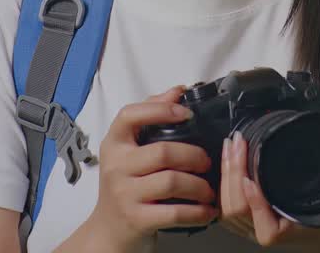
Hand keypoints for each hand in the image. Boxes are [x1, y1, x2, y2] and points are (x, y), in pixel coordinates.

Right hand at [82, 86, 217, 250]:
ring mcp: (125, 194)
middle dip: (194, 155)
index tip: (186, 113)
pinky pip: (174, 213)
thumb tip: (176, 90)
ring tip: (209, 189)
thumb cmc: (125, 185)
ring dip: (199, 186)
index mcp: (114, 144)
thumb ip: (151, 117)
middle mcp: (116, 167)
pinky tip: (206, 210)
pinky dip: (197, 212)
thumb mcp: (129, 150)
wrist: (109, 229)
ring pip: (172, 182)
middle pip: (163, 152)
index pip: (130, 116)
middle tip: (207, 161)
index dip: (161, 110)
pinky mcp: (137, 219)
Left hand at [217, 130, 319, 249]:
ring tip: (231, 147)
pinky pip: (227, 208)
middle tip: (238, 144)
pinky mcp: (249, 223)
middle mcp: (269, 232)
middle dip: (233, 173)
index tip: (251, 179)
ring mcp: (256, 229)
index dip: (255, 199)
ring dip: (226, 175)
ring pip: (228, 209)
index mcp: (290, 230)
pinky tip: (227, 163)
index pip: (264, 224)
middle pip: (237, 210)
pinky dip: (224, 185)